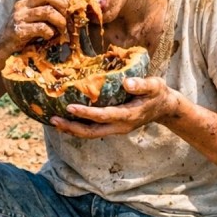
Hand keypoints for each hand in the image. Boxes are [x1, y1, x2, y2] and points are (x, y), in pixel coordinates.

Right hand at [0, 0, 69, 54]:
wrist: (1, 48)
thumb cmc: (21, 34)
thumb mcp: (31, 19)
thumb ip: (44, 13)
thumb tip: (67, 10)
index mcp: (25, 1)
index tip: (68, 10)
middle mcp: (21, 6)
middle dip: (62, 6)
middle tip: (66, 19)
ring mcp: (19, 18)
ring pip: (47, 12)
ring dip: (59, 21)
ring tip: (61, 30)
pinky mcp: (19, 31)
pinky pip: (41, 28)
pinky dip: (50, 32)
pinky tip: (49, 36)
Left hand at [49, 76, 181, 137]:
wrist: (164, 107)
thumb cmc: (157, 93)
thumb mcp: (154, 86)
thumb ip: (142, 85)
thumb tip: (126, 82)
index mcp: (128, 115)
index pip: (103, 116)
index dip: (86, 114)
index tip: (69, 107)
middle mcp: (120, 126)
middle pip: (92, 132)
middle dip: (72, 127)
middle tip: (53, 120)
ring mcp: (116, 128)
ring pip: (91, 134)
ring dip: (72, 129)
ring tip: (54, 122)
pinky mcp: (112, 127)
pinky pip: (93, 130)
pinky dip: (78, 127)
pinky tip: (66, 121)